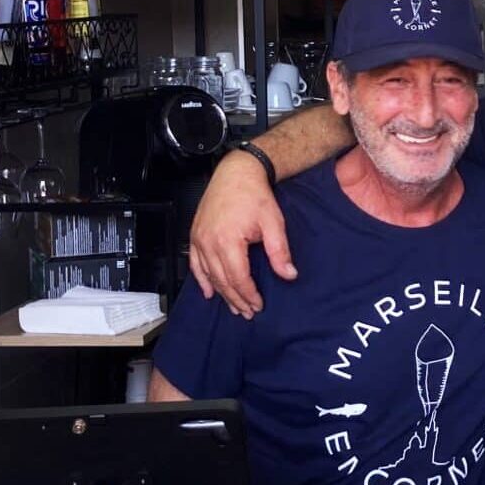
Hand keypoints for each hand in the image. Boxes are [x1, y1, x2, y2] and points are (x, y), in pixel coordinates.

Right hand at [188, 151, 295, 316]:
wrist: (236, 172)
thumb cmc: (254, 195)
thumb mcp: (273, 222)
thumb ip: (280, 251)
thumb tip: (289, 274)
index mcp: (228, 240)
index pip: (238, 278)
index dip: (248, 294)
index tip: (258, 305)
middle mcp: (209, 242)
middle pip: (222, 281)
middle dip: (236, 299)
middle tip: (248, 312)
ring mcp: (199, 239)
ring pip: (209, 275)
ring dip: (222, 293)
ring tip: (234, 307)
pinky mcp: (195, 235)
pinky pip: (195, 264)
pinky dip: (201, 280)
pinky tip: (209, 292)